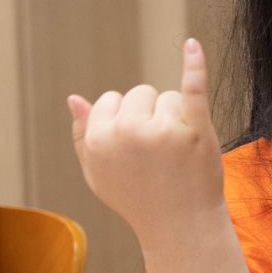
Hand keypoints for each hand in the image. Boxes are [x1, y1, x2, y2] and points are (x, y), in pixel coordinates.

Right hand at [68, 39, 226, 247]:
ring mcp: (163, 130)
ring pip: (167, 97)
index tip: (135, 150)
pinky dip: (194, 64)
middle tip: (159, 155)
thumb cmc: (138, 200)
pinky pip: (193, 87)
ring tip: (178, 155)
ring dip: (175, 118)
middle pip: (139, 94)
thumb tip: (74, 98)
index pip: (110, 100)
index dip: (125, 121)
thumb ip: (82, 136)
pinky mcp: (197, 130)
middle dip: (150, 116)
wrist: (181, 227)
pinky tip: (192, 45)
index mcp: (98, 140)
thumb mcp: (98, 174)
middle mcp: (128, 132)